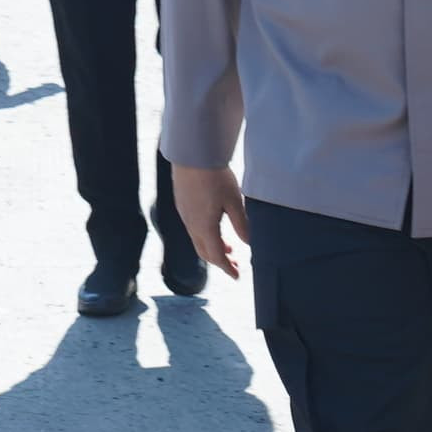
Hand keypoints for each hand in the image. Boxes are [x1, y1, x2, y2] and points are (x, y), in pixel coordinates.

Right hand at [172, 161, 249, 281]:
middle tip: (235, 265)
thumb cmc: (215, 177)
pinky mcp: (183, 205)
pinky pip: (193, 229)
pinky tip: (216, 228)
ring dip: (213, 248)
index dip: (227, 268)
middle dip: (220, 261)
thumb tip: (248, 244)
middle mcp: (191, 225)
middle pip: (204, 252)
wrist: (192, 155)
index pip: (216, 256)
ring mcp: (185, 215)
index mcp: (204, 227)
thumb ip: (241, 225)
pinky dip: (206, 236)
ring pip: (198, 240)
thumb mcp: (234, 202)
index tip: (237, 276)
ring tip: (229, 248)